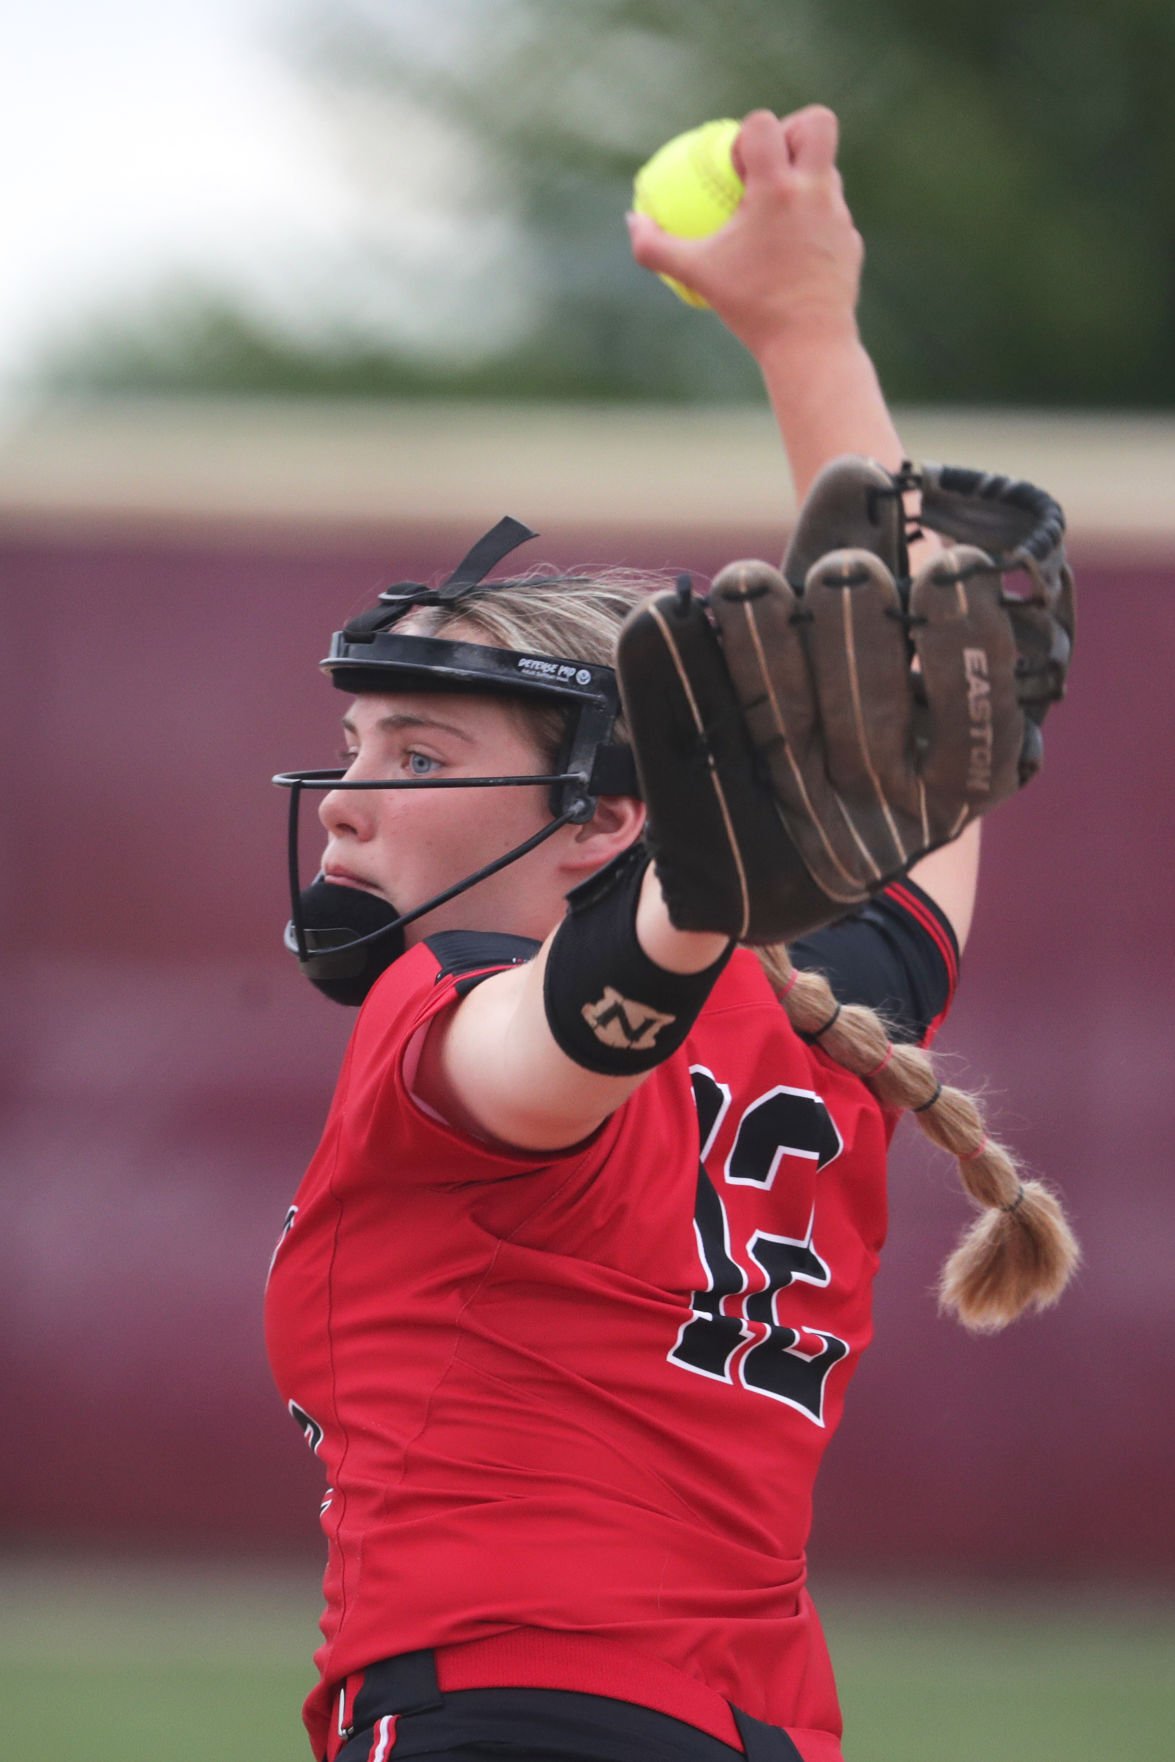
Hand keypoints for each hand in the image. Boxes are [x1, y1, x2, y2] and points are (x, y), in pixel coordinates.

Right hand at [627, 107, 863, 362]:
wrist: (809, 345)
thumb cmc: (751, 307)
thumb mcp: (697, 276)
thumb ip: (656, 247)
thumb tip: (633, 221)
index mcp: (777, 188)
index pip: (764, 123)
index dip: (747, 134)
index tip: (736, 168)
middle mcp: (815, 191)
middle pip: (818, 122)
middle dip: (794, 129)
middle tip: (772, 162)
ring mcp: (838, 215)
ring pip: (828, 170)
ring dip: (802, 178)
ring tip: (776, 215)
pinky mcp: (850, 241)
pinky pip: (832, 215)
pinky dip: (812, 222)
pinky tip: (792, 252)